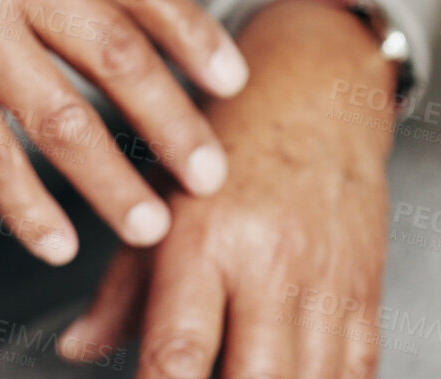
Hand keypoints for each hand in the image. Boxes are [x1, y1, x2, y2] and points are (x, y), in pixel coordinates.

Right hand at [0, 0, 247, 263]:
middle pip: (118, 57)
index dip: (195, 38)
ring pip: (62, 120)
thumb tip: (153, 22)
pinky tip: (58, 242)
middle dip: (174, 122)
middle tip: (213, 172)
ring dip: (113, 182)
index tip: (233, 84)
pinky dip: (27, 207)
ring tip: (153, 224)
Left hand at [59, 0, 395, 378]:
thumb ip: (120, 288)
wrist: (317, 90)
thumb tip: (76, 349)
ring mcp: (324, 278)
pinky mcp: (364, 285)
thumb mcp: (164, 203)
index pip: (177, 352)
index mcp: (206, 242)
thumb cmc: (232, 143)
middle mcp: (269, 263)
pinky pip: (358, 365)